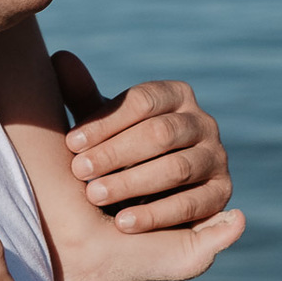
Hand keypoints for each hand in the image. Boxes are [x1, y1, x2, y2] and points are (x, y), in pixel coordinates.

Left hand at [54, 51, 239, 234]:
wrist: (150, 195)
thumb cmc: (121, 152)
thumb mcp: (103, 127)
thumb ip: (83, 97)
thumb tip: (60, 57)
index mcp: (175, 95)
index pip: (142, 101)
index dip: (105, 122)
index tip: (70, 143)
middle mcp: (203, 122)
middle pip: (160, 133)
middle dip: (115, 153)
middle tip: (78, 171)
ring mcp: (217, 157)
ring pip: (176, 168)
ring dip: (131, 183)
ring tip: (94, 195)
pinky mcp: (221, 194)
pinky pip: (192, 205)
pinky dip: (155, 214)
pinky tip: (122, 223)